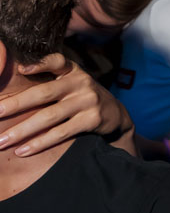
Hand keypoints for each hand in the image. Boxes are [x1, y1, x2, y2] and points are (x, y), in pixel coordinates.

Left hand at [0, 55, 133, 156]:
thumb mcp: (72, 82)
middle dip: (16, 104)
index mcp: (72, 70)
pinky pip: (61, 133)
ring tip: (2, 141)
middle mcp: (81, 83)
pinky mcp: (92, 120)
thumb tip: (13, 86)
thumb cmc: (81, 97)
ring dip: (22, 130)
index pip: (56, 61)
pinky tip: (22, 150)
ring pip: (49, 117)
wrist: (115, 114)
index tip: (20, 69)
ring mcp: (88, 101)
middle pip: (43, 93)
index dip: (40, 63)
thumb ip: (50, 80)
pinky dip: (40, 143)